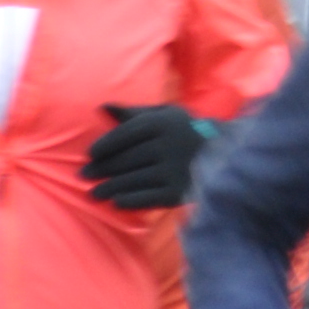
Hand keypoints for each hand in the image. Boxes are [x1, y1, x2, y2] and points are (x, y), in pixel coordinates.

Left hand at [82, 102, 204, 210]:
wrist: (224, 155)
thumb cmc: (185, 132)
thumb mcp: (165, 115)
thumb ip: (133, 113)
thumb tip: (102, 106)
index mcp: (162, 123)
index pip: (124, 135)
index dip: (104, 146)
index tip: (90, 155)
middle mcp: (167, 145)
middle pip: (125, 159)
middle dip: (101, 169)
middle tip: (83, 175)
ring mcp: (173, 170)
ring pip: (132, 180)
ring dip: (109, 188)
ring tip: (93, 193)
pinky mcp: (177, 192)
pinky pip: (147, 198)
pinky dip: (129, 201)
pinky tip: (116, 202)